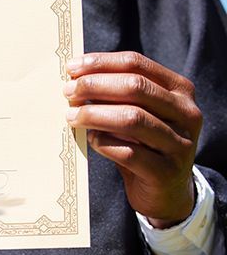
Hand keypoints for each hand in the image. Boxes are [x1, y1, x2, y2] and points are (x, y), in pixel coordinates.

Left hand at [64, 52, 201, 228]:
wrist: (166, 191)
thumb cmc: (144, 145)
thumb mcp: (139, 114)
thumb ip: (118, 96)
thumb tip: (76, 78)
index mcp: (179, 90)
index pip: (137, 64)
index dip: (101, 63)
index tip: (72, 68)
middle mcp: (186, 113)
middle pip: (135, 88)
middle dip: (95, 86)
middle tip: (68, 92)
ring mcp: (180, 144)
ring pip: (132, 119)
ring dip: (94, 114)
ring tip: (71, 116)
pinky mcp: (166, 171)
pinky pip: (129, 152)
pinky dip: (103, 142)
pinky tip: (91, 139)